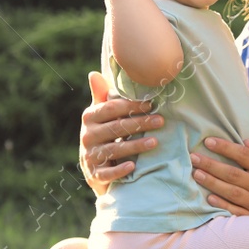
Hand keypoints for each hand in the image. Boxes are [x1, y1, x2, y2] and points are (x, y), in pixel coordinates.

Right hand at [79, 70, 162, 194]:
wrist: (96, 169)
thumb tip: (93, 73)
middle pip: (116, 127)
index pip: (111, 108)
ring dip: (135, 146)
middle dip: (140, 123)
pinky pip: (107, 173)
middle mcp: (87, 136)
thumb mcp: (101, 116)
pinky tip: (133, 166)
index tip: (151, 104)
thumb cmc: (104, 135)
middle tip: (161, 121)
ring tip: (155, 142)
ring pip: (114, 149)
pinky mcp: (94, 174)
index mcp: (89, 117)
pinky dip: (119, 170)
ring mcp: (90, 156)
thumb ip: (100, 96)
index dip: (131, 106)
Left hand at [188, 137, 248, 216]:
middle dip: (212, 165)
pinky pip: (236, 211)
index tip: (208, 141)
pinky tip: (209, 198)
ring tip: (196, 174)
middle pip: (234, 174)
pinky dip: (222, 204)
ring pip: (232, 192)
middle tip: (194, 157)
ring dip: (212, 183)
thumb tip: (244, 140)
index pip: (244, 155)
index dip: (225, 148)